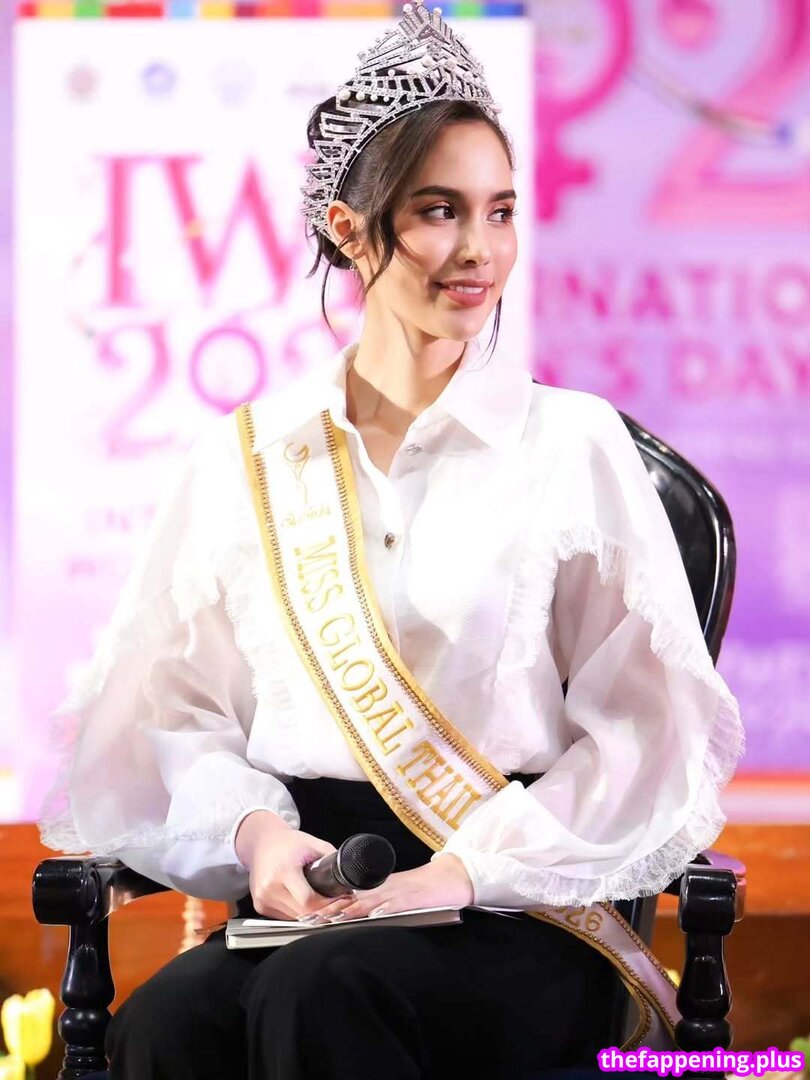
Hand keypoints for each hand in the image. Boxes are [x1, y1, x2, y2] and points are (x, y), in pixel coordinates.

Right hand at [235, 810, 351, 919]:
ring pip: (296, 918)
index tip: (342, 899)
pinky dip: (299, 912)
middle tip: (340, 903)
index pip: (308, 900)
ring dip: (313, 914)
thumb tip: (350, 877)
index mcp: (283, 870)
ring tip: (325, 902)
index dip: (328, 904)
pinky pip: (286, 917)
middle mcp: (269, 887)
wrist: (261, 842)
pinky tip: (307, 903)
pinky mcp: (260, 906)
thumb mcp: (314, 844)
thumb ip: (332, 859)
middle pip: (303, 913)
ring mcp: (262, 899)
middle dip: (325, 911)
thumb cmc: (288, 842)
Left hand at [305, 853, 473, 923]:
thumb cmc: (418, 891)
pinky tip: (373, 915)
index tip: (306, 915)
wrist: (447, 879)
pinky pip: (395, 903)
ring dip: (349, 911)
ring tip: (331, 919)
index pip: (345, 897)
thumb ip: (372, 904)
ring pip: (369, 901)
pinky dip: (383, 909)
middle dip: (328, 911)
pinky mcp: (411, 898)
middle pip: (350, 900)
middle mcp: (381, 889)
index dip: (325, 906)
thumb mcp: (391, 895)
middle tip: (308, 920)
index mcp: (375, 889)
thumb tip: (347, 917)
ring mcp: (396, 893)